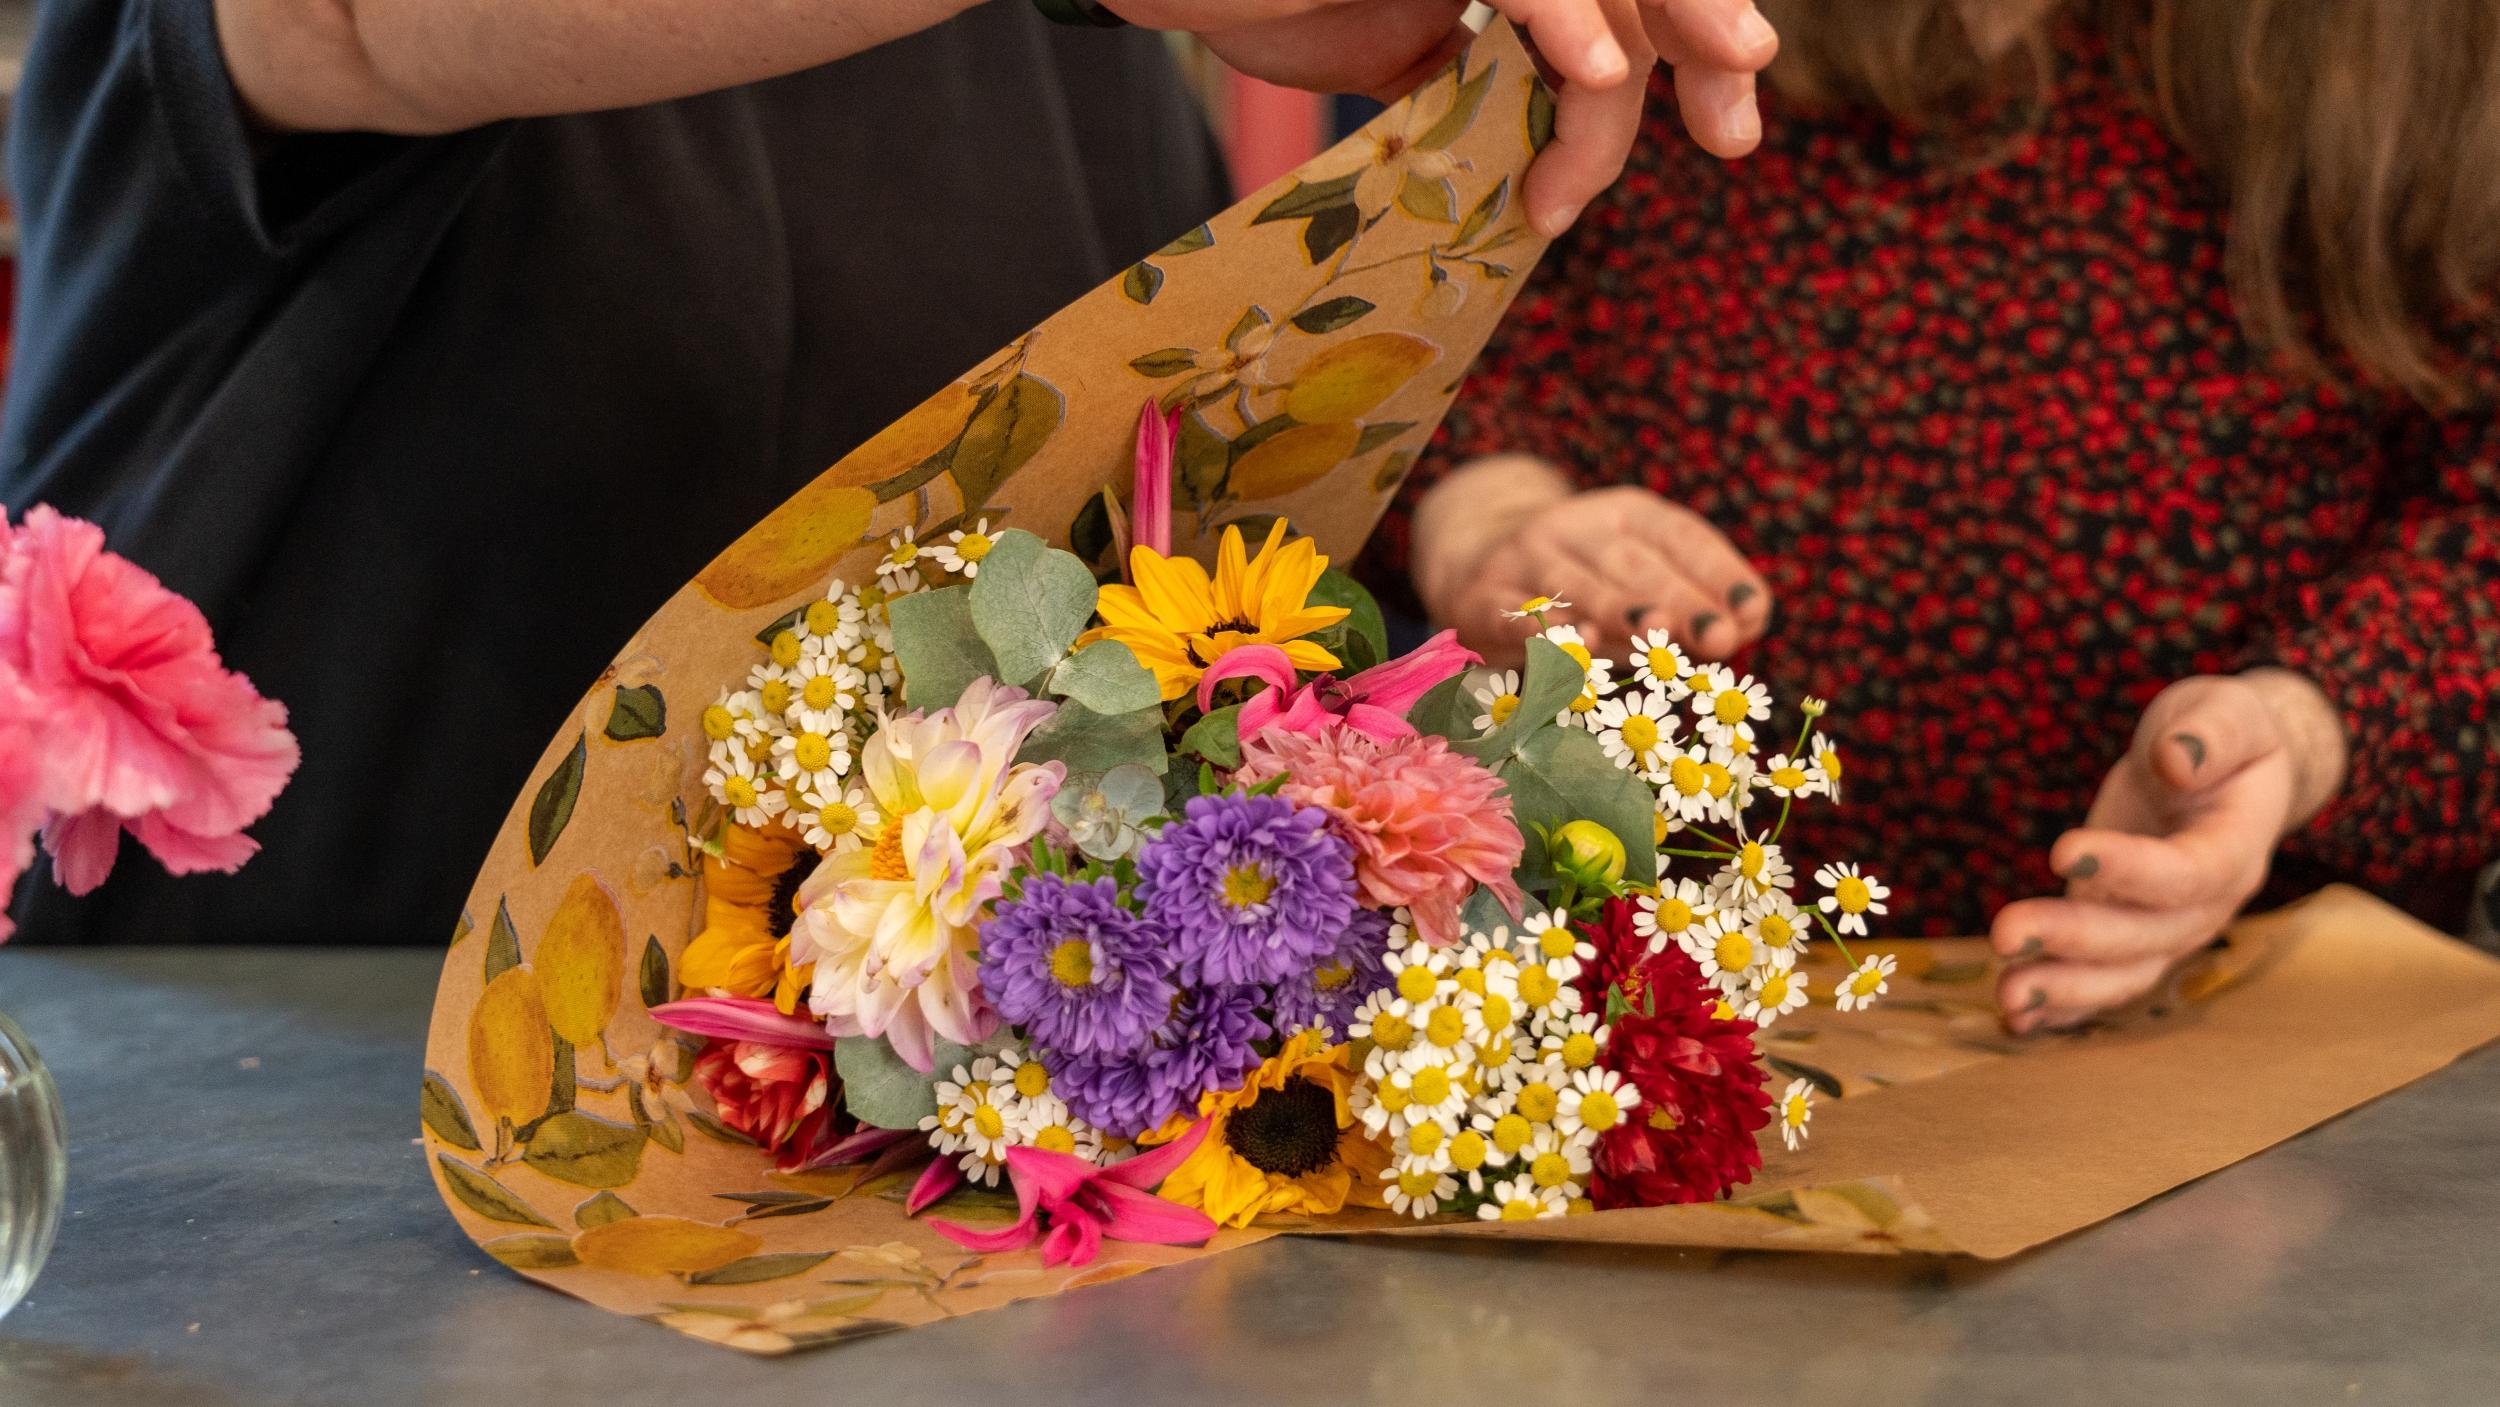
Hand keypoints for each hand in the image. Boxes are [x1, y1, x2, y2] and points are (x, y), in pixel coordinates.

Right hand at [1133, 0, 1779, 234]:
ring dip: (1666, 23)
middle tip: (1734, 128)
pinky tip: (1593, 72)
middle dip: (1709, 28)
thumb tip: (1547, 133)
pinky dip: (1564, 11)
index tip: (1725, 125)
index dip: (1693, 35)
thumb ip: (1481, 76)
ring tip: (1718, 92)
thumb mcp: (1391, 50)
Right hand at [1412, 458, 1771, 663]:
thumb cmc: (1582, 584)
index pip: (1678, 535)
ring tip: (1654, 631)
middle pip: (1632, 563)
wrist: (1474, 565)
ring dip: (1615, 609)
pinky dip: (1542, 631)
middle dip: (1678, 599)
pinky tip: (1572, 647)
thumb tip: (1748, 625)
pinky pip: (1514, 615)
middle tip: (1719, 635)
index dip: (1718, 571)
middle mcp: (1574, 527)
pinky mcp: (1483, 599)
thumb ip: (1688, 602)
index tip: (1755, 612)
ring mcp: (1524, 560)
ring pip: (1576, 585)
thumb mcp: (1635, 580)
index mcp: (1625, 515)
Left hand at [1988, 671, 2348, 1033]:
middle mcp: (2206, 903)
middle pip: (2145, 935)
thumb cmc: (2219, 734)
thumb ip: (2209, 733)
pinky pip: (2101, 983)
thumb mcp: (2225, 711)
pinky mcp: (2127, 936)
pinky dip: (2060, 1008)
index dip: (2129, 869)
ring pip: (2123, 974)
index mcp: (2235, 847)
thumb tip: (2176, 759)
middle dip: (2074, 939)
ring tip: (2005, 996)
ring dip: (2063, 990)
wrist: (2220, 769)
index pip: (2187, 872)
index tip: (2061, 851)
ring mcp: (2166, 928)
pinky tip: (2012, 1020)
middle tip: (2006, 934)